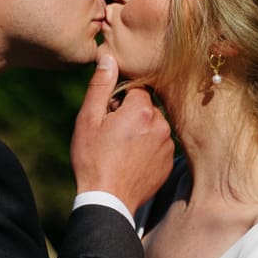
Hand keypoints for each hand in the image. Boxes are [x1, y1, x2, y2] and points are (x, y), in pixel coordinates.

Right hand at [70, 55, 172, 213]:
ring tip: (119, 150)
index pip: (135, 89)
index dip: (118, 100)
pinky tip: (128, 162)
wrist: (107, 200)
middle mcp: (161, 125)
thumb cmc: (93, 159)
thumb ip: (101, 86)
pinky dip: (146, 149)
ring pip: (152, 127)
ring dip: (139, 132)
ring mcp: (168, 146)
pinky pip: (157, 146)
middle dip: (130, 115)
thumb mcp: (88, 119)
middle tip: (110, 134)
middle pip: (146, 108)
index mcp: (142, 111)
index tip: (107, 115)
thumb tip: (109, 57)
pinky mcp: (168, 164)